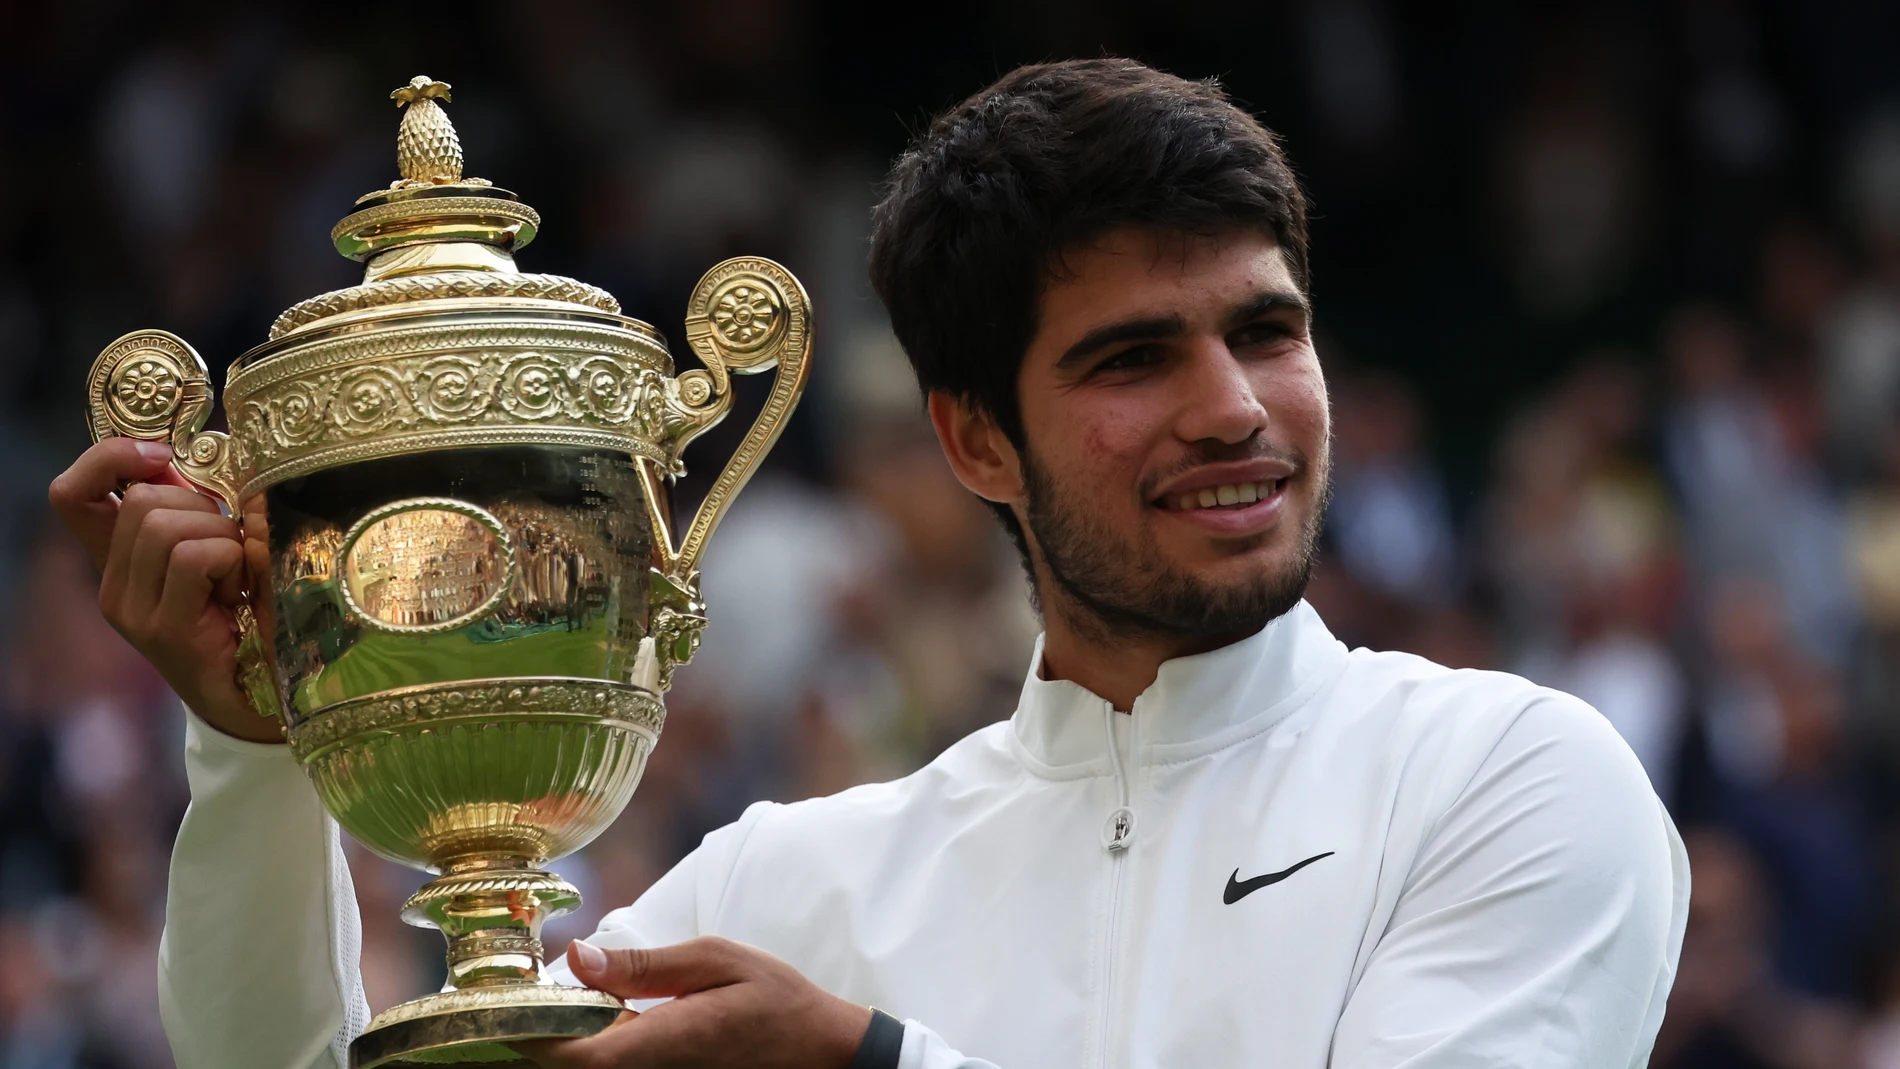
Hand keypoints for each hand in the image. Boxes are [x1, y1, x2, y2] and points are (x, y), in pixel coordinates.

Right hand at [48, 438, 275, 741]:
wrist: (265, 697)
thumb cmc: (252, 616)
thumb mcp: (224, 551)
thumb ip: (206, 508)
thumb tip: (220, 453)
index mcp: (120, 562)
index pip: (70, 495)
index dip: (109, 458)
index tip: (161, 456)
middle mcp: (114, 586)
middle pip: (140, 500)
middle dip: (201, 507)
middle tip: (231, 548)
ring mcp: (133, 611)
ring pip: (166, 523)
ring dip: (222, 536)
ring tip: (238, 575)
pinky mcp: (165, 628)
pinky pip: (194, 557)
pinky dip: (231, 560)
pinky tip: (239, 593)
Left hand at [517, 936, 872, 1068]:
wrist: (819, 1052)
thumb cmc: (775, 999)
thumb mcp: (716, 959)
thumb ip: (644, 964)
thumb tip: (577, 959)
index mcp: (664, 1041)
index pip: (573, 1059)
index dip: (527, 1039)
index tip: (499, 1006)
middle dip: (532, 1038)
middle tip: (508, 999)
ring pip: (589, 1067)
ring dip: (559, 1042)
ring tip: (540, 1005)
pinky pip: (611, 1065)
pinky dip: (590, 1045)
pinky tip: (588, 1018)